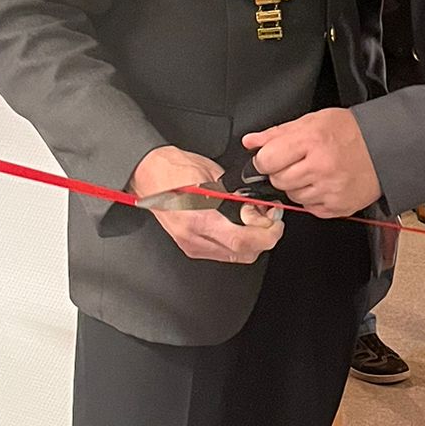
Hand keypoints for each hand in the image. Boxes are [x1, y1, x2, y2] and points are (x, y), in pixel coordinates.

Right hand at [130, 144, 282, 264]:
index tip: (276, 223)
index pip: (243, 241)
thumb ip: (237, 195)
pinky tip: (238, 227)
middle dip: (264, 239)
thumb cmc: (175, 169)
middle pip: (243, 254)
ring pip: (235, 256)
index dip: (267, 235)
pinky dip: (237, 244)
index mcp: (199, 218)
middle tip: (270, 220)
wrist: (149, 173)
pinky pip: (223, 253)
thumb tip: (259, 205)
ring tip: (254, 221)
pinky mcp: (190, 247)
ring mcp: (191, 245)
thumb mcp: (213, 176)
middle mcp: (194, 237)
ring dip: (252, 243)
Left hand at [242, 110, 380, 217]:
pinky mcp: (338, 207)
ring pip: (292, 196)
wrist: (385, 147)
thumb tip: (251, 141)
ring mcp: (330, 189)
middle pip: (278, 180)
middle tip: (300, 162)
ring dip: (298, 186)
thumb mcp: (312, 121)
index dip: (265, 159)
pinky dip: (314, 198)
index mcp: (311, 140)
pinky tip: (326, 183)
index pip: (267, 160)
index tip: (272, 157)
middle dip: (282, 172)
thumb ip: (278, 133)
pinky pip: (310, 208)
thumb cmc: (350, 132)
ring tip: (316, 171)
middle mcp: (321, 167)